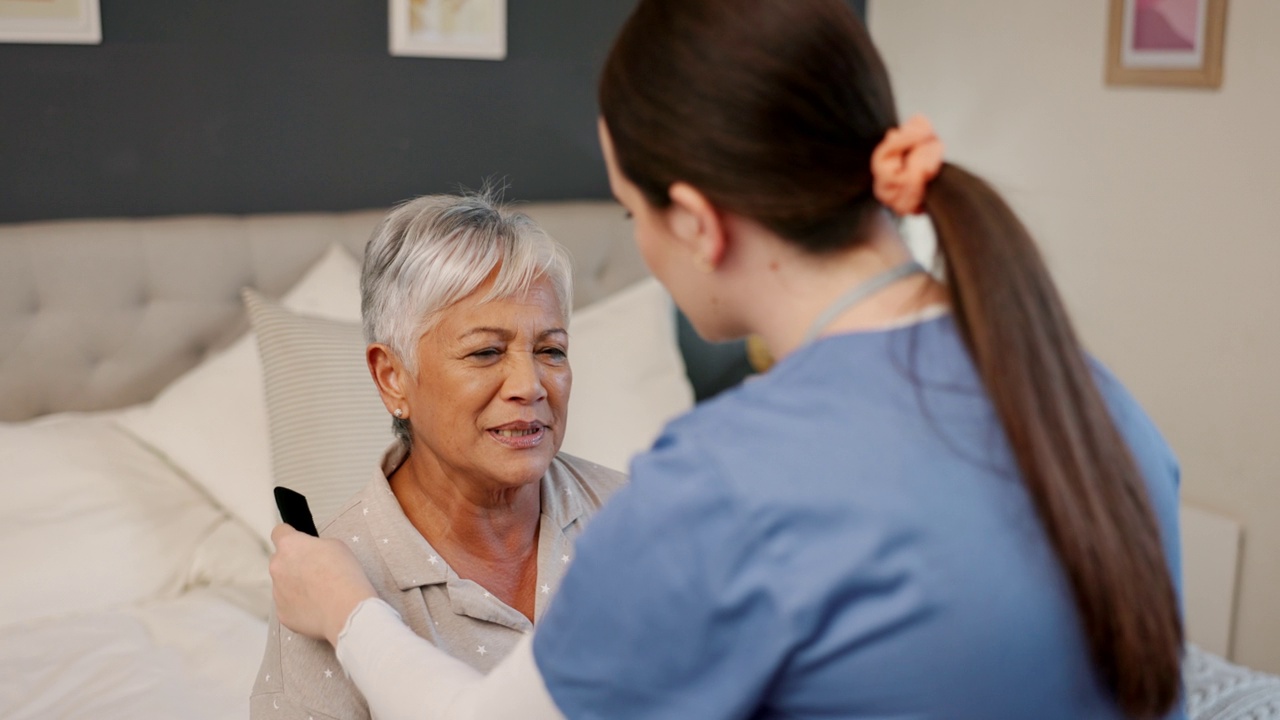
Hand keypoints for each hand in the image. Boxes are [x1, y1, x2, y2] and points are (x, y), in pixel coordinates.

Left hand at [270, 523, 376, 645]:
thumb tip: (311, 553)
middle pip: (280, 561)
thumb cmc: (344, 575)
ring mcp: (277, 592)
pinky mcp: (282, 613)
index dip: (290, 535)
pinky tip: (317, 607)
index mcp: (289, 546)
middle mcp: (277, 567)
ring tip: (320, 593)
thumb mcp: (336, 545)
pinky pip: (288, 605)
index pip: (279, 532)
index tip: (298, 541)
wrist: (346, 610)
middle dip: (294, 564)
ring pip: (283, 584)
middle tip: (316, 571)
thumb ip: (316, 545)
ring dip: (296, 586)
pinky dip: (299, 606)